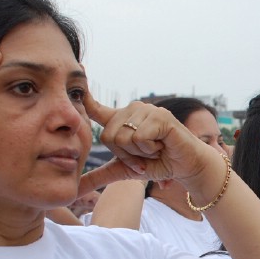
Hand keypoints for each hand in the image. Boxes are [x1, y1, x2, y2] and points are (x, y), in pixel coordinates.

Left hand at [79, 94, 218, 193]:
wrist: (186, 167)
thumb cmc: (158, 164)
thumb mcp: (123, 171)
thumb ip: (99, 176)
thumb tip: (73, 189)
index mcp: (121, 121)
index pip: (96, 108)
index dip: (84, 96)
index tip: (78, 69)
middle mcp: (132, 111)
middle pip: (108, 136)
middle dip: (125, 155)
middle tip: (144, 156)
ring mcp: (146, 110)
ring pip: (124, 137)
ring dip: (139, 153)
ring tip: (155, 150)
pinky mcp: (159, 116)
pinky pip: (139, 137)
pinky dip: (150, 149)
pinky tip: (162, 145)